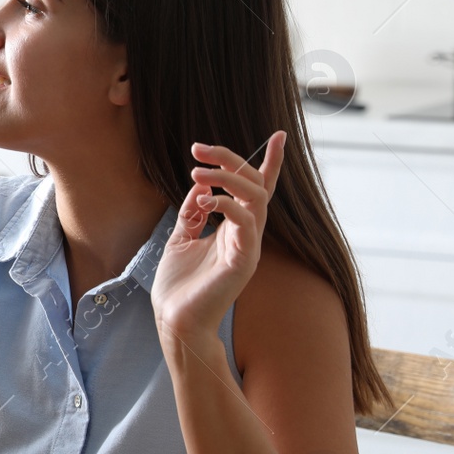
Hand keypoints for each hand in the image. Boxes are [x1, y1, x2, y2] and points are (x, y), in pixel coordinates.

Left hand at [153, 131, 286, 340]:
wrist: (175, 319)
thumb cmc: (179, 285)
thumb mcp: (181, 238)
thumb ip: (193, 211)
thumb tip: (202, 183)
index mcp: (234, 229)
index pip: (257, 190)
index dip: (269, 163)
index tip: (278, 135)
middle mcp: (247, 234)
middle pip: (254, 185)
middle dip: (230, 159)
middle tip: (198, 148)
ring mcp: (248, 247)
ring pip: (255, 198)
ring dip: (226, 177)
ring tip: (197, 171)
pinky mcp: (244, 261)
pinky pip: (246, 223)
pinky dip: (226, 205)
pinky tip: (204, 201)